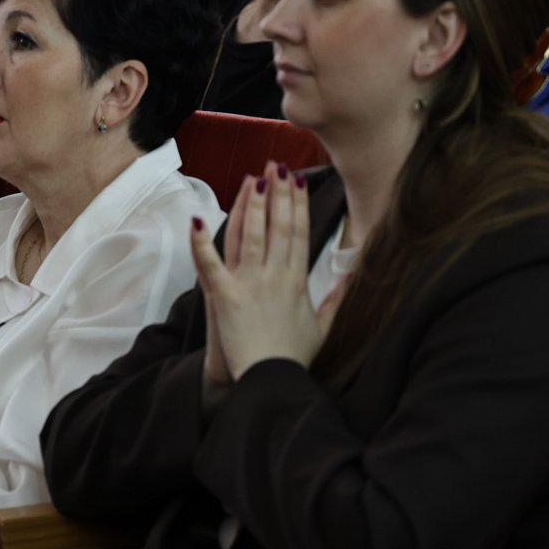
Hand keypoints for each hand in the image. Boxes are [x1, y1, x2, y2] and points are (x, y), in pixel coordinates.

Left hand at [191, 162, 329, 381]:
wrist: (270, 382)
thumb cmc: (293, 357)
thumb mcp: (323, 327)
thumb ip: (337, 299)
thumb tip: (352, 276)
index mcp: (297, 282)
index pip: (299, 234)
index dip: (298, 205)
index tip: (297, 181)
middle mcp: (275, 277)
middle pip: (278, 227)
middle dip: (277, 194)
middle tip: (276, 165)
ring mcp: (249, 284)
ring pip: (251, 235)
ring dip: (251, 205)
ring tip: (253, 178)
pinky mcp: (223, 296)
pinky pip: (210, 264)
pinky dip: (201, 241)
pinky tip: (196, 218)